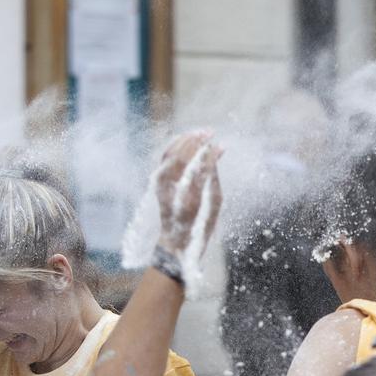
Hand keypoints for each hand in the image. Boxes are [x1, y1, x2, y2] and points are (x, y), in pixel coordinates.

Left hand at [153, 130, 223, 273]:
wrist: (172, 243)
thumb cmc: (198, 228)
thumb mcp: (212, 208)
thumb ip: (213, 180)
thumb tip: (214, 156)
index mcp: (188, 195)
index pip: (199, 163)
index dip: (210, 151)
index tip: (220, 144)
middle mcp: (171, 186)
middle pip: (184, 154)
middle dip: (197, 140)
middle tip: (211, 131)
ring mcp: (160, 182)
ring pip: (171, 152)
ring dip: (185, 140)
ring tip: (199, 133)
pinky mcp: (155, 181)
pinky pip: (164, 158)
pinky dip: (175, 146)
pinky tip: (185, 140)